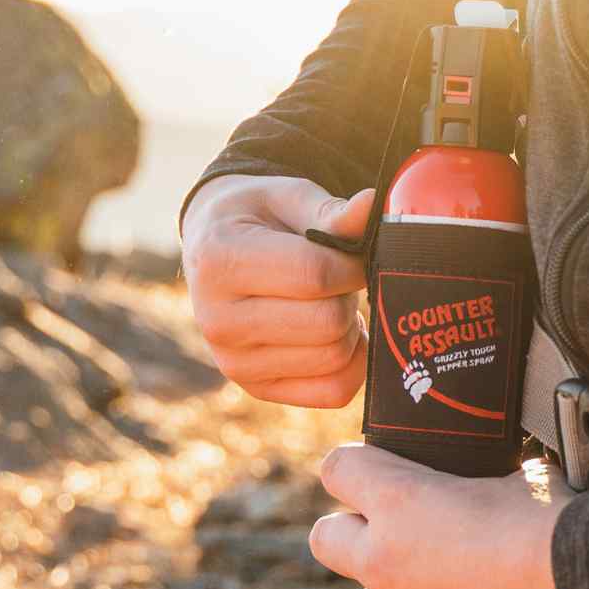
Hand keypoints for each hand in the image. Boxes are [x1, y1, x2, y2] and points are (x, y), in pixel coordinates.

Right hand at [181, 175, 372, 407]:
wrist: (215, 252)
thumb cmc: (257, 219)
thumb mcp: (286, 198)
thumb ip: (331, 212)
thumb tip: (373, 205)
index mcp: (220, 262)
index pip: (314, 274)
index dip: (352, 263)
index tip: (353, 252)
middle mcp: (217, 321)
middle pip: (328, 322)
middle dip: (348, 295)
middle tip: (338, 278)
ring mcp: (234, 363)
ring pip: (335, 357)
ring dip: (349, 326)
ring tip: (328, 301)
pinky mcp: (257, 388)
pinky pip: (334, 390)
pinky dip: (352, 362)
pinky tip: (334, 333)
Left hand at [309, 443, 588, 588]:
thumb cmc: (557, 527)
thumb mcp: (520, 478)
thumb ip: (485, 481)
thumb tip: (498, 481)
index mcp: (401, 502)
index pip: (337, 470)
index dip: (355, 466)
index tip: (374, 468)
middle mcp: (386, 563)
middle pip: (325, 539)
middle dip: (351, 530)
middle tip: (390, 528)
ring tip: (430, 582)